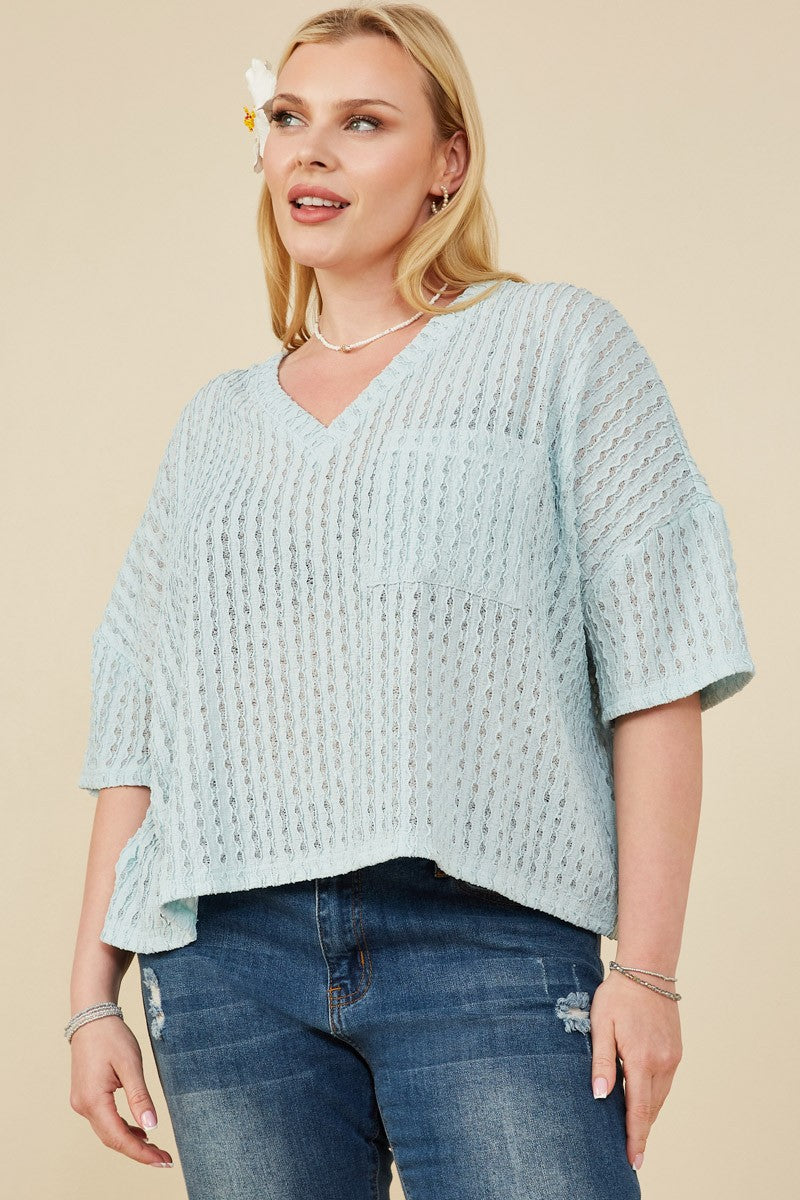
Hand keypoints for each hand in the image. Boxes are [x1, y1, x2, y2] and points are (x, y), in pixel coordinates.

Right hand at [69, 1015, 173, 1167]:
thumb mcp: (131, 1065)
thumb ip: (140, 1097)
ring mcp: (82, 1102)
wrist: (92, 1017)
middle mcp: (83, 1106)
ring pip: (108, 1131)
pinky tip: (140, 1130)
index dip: (141, 1153)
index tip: (163, 1161)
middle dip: (139, 1151)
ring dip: (131, 1141)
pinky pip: (105, 1120)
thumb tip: (152, 1127)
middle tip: (165, 1159)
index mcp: (93, 1100)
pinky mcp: (86, 1096)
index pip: (119, 1137)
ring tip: (156, 1148)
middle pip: (112, 1139)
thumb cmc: (112, 1036)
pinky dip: (123, 1128)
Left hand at [589, 969, 682, 1171]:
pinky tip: (644, 1100)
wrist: (647, 970)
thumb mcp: (601, 1024)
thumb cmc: (618, 995)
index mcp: (641, 1058)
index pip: (639, 1109)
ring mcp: (673, 1057)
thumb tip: (599, 1096)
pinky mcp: (677, 1051)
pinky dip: (655, 1096)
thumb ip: (602, 1062)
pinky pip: (666, 1082)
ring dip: (649, 1114)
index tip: (634, 1160)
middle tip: (631, 1153)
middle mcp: (663, 1062)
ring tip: (636, 1132)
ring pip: (661, 1097)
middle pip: (652, 1108)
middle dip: (641, 1130)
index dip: (635, 1137)